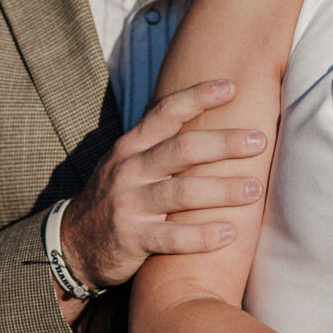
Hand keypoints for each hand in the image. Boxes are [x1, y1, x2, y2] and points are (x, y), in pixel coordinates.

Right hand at [59, 79, 268, 288]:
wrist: (73, 245)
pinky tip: (230, 234)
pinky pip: (172, 238)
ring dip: (222, 190)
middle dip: (224, 143)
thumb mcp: (126, 163)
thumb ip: (158, 144)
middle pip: (182, 150)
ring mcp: (130, 205)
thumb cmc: (115, 199)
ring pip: (182, 193)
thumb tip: (206, 117)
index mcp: (131, 147)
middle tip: (259, 140)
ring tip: (254, 188)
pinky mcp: (132, 240)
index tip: (232, 87)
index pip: (166, 113)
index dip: (198, 97)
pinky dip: (203, 237)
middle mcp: (130, 171)